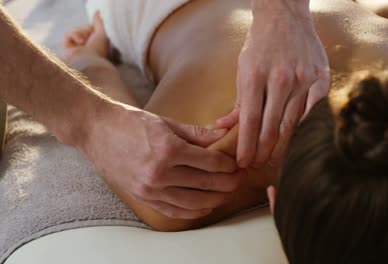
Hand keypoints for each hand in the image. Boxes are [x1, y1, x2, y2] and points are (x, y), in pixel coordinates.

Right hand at [77, 103, 242, 218]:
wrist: (95, 131)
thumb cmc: (130, 122)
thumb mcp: (166, 122)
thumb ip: (196, 133)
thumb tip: (222, 136)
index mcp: (168, 149)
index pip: (210, 162)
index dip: (228, 165)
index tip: (236, 164)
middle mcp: (160, 173)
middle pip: (205, 183)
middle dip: (227, 183)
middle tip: (239, 179)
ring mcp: (150, 188)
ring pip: (193, 202)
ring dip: (214, 199)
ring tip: (226, 193)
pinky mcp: (143, 197)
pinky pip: (173, 211)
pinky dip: (192, 211)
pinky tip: (205, 206)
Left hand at [217, 0, 329, 167]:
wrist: (286, 16)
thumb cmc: (260, 44)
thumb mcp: (243, 67)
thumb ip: (238, 100)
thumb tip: (225, 125)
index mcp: (256, 76)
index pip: (250, 121)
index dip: (246, 145)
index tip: (243, 162)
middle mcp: (281, 79)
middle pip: (271, 127)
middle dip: (262, 151)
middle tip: (256, 165)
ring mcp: (304, 79)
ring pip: (292, 123)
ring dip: (281, 146)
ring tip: (272, 159)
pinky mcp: (321, 78)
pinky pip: (311, 112)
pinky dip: (302, 129)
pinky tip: (294, 142)